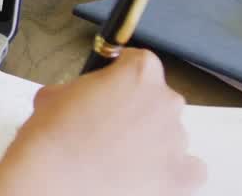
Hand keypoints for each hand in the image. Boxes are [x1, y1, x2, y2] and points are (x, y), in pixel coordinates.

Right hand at [0, 49, 205, 195]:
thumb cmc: (52, 136)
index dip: (121, 76)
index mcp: (138, 73)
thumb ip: (83, 89)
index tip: (111, 88)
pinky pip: (190, 169)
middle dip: (137, 110)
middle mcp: (165, 102)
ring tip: (116, 158)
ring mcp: (177, 140)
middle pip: (159, 100)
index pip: (140, 63)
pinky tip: (144, 174)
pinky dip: (171, 171)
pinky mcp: (182, 176)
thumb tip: (85, 100)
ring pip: (170, 135)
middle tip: (107, 127)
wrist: (52, 178)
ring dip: (150, 142)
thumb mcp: (54, 93)